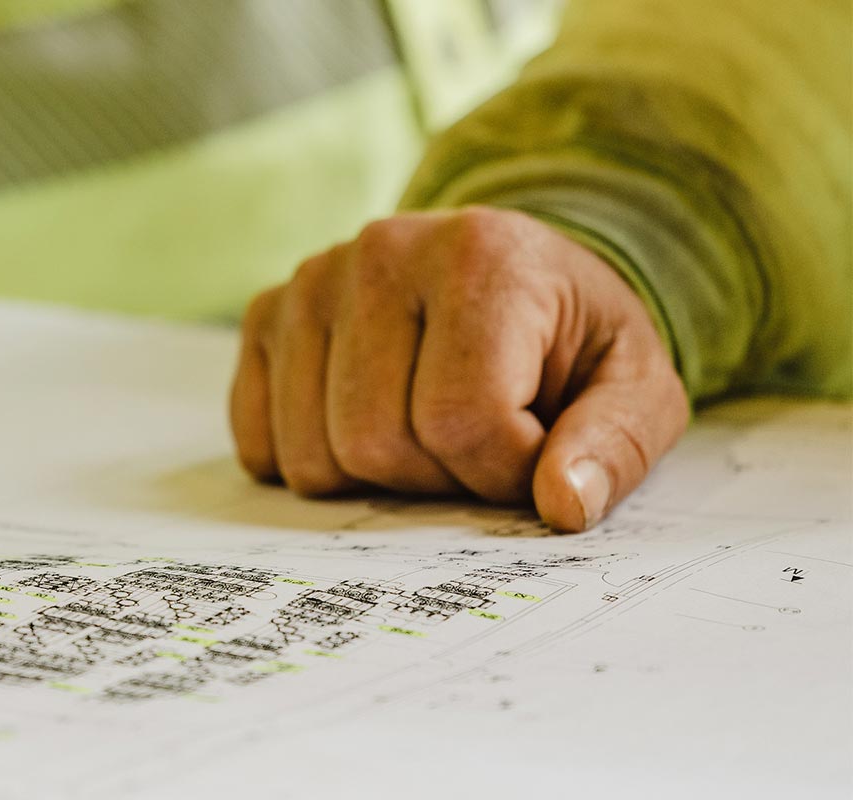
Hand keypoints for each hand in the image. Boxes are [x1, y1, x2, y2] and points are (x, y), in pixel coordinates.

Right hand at [230, 207, 688, 530]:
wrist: (516, 276)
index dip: (501, 470)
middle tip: (473, 443)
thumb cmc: (573, 340)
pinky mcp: (266, 315)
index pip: (460, 420)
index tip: (533, 450)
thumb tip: (561, 504)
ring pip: (311, 455)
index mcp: (479, 256)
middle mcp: (379, 252)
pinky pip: (259, 443)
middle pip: (373, 443)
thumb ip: (614, 444)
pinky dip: (312, 463)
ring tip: (422, 429)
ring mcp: (310, 282)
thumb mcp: (637, 386)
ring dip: (373, 477)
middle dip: (433, 478)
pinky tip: (363, 426)